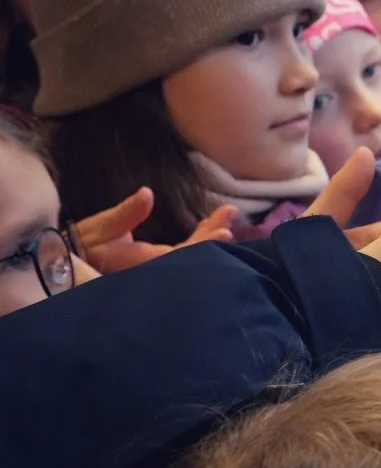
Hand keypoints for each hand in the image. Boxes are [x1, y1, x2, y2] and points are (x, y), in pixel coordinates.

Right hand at [74, 188, 235, 272]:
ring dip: (206, 238)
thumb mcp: (97, 230)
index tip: (224, 231)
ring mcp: (154, 273)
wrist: (63, 271)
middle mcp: (153, 272)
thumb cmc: (78, 249)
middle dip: (211, 235)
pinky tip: (206, 231)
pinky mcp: (152, 270)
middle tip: (230, 214)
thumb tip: (147, 194)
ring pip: (188, 258)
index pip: (181, 255)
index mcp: (141, 264)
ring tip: (223, 220)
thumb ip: (124, 215)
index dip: (204, 243)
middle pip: (191, 257)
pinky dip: (195, 244)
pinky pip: (180, 259)